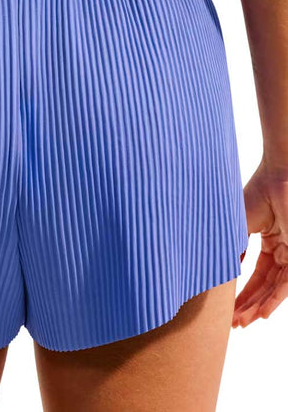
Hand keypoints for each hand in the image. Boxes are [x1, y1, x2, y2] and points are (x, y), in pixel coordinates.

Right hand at [232, 160, 287, 327]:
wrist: (278, 177)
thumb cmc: (256, 195)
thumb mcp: (237, 227)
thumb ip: (231, 249)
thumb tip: (219, 272)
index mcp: (268, 241)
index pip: (254, 274)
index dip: (241, 292)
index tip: (227, 308)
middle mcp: (281, 251)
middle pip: (263, 286)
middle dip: (247, 305)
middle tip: (232, 323)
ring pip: (274, 289)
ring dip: (256, 307)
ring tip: (240, 322)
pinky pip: (286, 284)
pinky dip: (273, 300)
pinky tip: (260, 314)